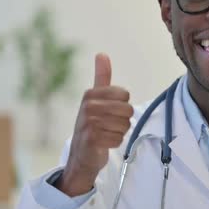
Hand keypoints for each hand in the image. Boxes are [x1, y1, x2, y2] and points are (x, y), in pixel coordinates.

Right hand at [55, 53, 133, 195]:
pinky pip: (119, 138)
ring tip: (106, 133)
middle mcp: (88, 106)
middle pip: (127, 110)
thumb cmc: (92, 124)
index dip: (122, 105)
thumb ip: (101, 77)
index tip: (109, 111)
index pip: (125, 95)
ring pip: (125, 125)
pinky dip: (115, 143)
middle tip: (109, 125)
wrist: (81, 154)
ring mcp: (89, 123)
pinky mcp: (92, 139)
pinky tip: (104, 143)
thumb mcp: (95, 98)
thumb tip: (102, 54)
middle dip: (123, 120)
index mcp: (90, 94)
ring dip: (119, 132)